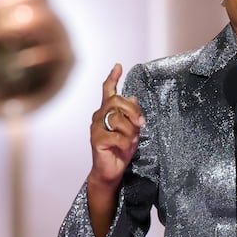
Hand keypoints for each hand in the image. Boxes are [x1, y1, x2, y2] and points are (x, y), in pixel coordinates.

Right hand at [88, 63, 145, 191]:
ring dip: (130, 132)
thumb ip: (131, 114)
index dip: (113, 77)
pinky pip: (117, 136)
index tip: (118, 66)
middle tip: (141, 123)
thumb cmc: (121, 149)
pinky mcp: (96, 139)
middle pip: (116, 101)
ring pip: (118, 119)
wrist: (111, 170)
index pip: (108, 90)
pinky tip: (124, 149)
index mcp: (107, 111)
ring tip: (130, 141)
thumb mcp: (131, 130)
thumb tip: (133, 96)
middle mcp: (99, 116)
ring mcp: (95, 127)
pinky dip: (126, 143)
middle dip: (133, 111)